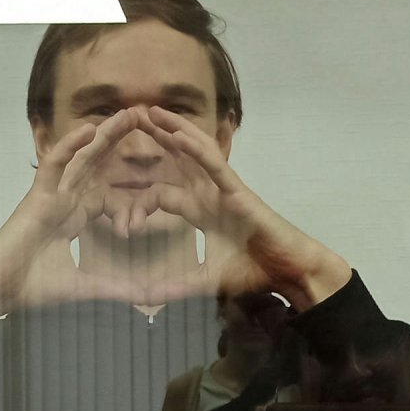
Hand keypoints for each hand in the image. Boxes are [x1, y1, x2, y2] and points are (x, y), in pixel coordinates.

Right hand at [0, 108, 178, 320]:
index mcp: (74, 218)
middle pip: (96, 165)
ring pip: (81, 158)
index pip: (108, 198)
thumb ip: (120, 288)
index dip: (128, 206)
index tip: (140, 223)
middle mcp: (64, 201)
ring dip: (104, 135)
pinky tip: (89, 130)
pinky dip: (69, 147)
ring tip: (127, 114)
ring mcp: (50, 195)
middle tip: (144, 119)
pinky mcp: (36, 195)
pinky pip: (53, 165)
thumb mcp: (87, 286)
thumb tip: (152, 297)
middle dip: (118, 142)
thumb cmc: (32, 287)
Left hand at [129, 106, 351, 308]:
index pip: (160, 196)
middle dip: (155, 138)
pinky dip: (197, 149)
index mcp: (200, 211)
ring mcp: (224, 189)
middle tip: (128, 117)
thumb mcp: (203, 281)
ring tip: (150, 112)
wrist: (289, 272)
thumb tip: (142, 298)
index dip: (138, 206)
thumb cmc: (254, 271)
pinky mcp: (238, 190)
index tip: (121, 225)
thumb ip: (173, 286)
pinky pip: (215, 165)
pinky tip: (179, 135)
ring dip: (174, 130)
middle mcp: (209, 194)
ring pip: (195, 152)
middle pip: (176, 160)